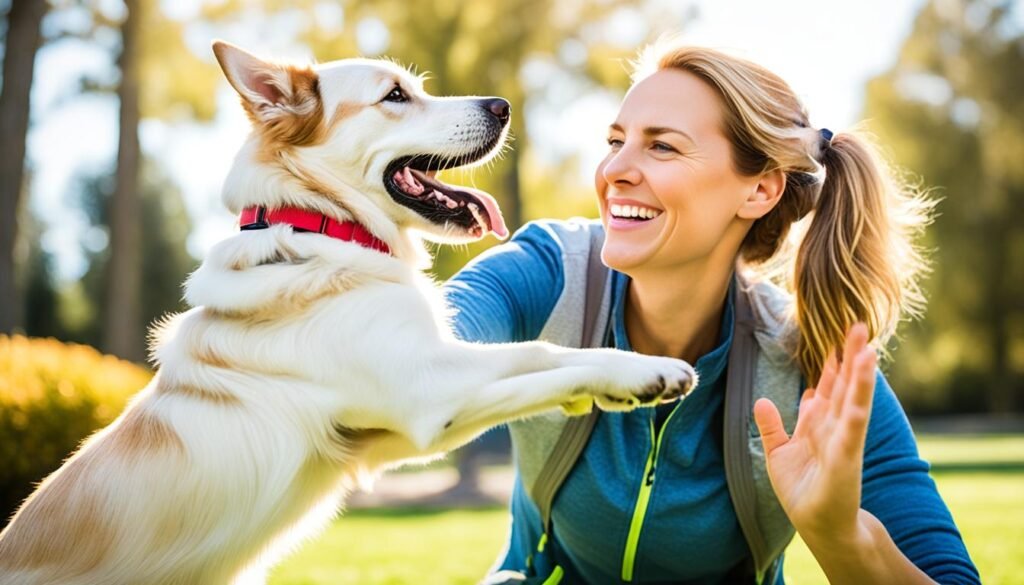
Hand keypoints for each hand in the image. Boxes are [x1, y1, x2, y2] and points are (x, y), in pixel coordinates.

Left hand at [753, 323, 877, 542]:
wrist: (820, 525)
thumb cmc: (803, 491)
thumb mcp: (778, 454)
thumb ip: (771, 427)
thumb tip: (761, 400)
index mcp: (819, 424)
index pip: (827, 388)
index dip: (831, 364)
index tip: (835, 338)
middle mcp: (835, 427)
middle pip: (844, 384)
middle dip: (850, 356)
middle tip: (859, 325)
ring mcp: (844, 439)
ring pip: (853, 398)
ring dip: (860, 371)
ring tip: (866, 344)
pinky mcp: (847, 454)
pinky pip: (853, 423)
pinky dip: (858, 400)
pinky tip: (863, 378)